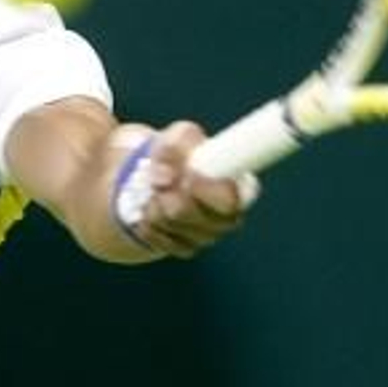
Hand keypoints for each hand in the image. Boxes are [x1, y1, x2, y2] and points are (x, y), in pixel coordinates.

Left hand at [126, 121, 249, 257]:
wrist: (160, 178)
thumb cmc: (180, 154)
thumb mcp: (179, 137)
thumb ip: (174, 145)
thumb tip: (164, 174)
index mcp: (240, 188)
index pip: (231, 198)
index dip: (207, 190)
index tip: (188, 176)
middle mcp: (229, 217)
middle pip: (194, 216)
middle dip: (170, 195)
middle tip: (159, 181)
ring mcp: (207, 237)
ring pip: (172, 226)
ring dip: (154, 205)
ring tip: (154, 190)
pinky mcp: (185, 248)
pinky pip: (158, 239)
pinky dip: (147, 220)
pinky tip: (150, 208)